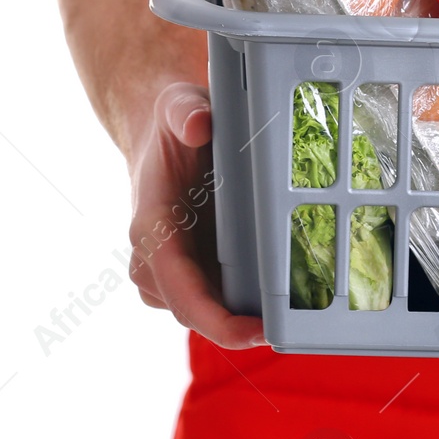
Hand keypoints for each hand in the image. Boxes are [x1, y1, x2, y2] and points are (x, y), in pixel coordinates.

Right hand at [126, 82, 268, 349]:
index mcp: (152, 225)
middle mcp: (154, 255)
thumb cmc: (172, 122)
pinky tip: (275, 299)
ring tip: (287, 317)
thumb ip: (185, 112)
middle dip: (234, 328)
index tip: (253, 332)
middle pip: (191, 310)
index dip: (214, 318)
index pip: (177, 285)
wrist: (161, 131)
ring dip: (237, 319)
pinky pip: (211, 298)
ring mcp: (169, 267)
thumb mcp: (178, 105)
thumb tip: (199, 125)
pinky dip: (238, 304)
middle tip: (287, 331)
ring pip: (201, 310)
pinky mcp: (188, 267)